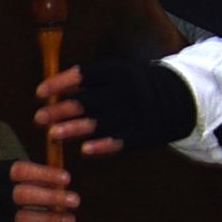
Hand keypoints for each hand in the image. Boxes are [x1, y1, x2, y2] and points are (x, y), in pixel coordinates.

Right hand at [0, 159, 77, 221]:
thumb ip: (16, 175)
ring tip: (70, 221)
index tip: (66, 178)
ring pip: (22, 220)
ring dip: (50, 221)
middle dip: (51, 197)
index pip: (19, 171)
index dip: (44, 174)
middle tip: (74, 200)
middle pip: (22, 195)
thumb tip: (56, 177)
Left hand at [36, 59, 195, 155]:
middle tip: (38, 118)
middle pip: (88, 100)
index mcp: (119, 71)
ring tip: (52, 135)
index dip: (60, 83)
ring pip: (100, 122)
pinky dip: (102, 146)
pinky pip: (121, 140)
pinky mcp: (145, 133)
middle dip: (60, 110)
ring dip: (74, 129)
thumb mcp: (121, 73)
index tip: (39, 93)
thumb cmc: (139, 85)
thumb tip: (56, 91)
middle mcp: (127, 90)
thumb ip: (93, 82)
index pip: (84, 74)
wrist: (183, 98)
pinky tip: (84, 151)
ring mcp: (137, 112)